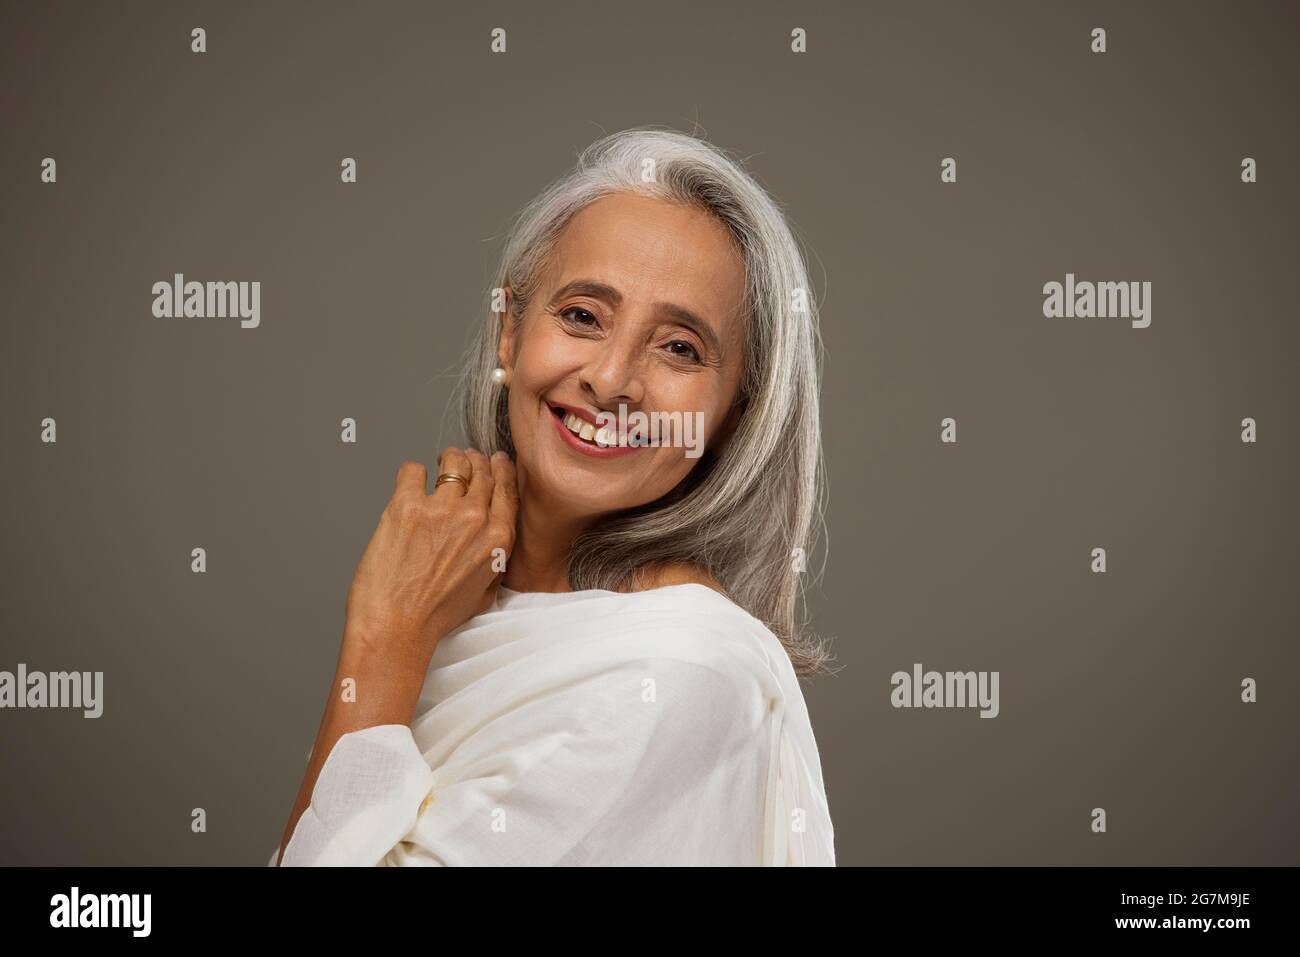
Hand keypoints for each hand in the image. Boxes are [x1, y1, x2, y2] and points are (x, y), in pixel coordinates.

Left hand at [342, 448, 517, 666]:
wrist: (396, 627)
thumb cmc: (435, 617)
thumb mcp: (483, 592)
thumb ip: (494, 562)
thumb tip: (490, 543)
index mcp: (497, 539)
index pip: (506, 488)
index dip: (500, 469)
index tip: (493, 462)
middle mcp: (474, 519)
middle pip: (481, 470)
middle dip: (473, 461)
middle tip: (462, 461)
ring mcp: (441, 509)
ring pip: (452, 461)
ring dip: (446, 460)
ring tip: (437, 465)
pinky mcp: (406, 506)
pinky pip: (413, 470)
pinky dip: (412, 474)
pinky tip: (410, 485)